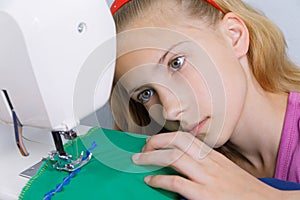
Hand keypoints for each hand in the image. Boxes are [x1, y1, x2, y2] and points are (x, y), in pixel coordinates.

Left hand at [132, 131, 282, 199]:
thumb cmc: (243, 189)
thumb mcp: (225, 169)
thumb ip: (207, 163)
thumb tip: (185, 160)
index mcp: (213, 155)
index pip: (186, 137)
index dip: (166, 136)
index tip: (154, 141)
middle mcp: (208, 162)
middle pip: (177, 142)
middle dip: (156, 141)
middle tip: (143, 147)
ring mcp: (206, 177)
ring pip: (173, 157)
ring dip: (151, 156)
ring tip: (139, 159)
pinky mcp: (204, 195)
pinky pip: (175, 182)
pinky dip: (159, 180)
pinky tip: (150, 181)